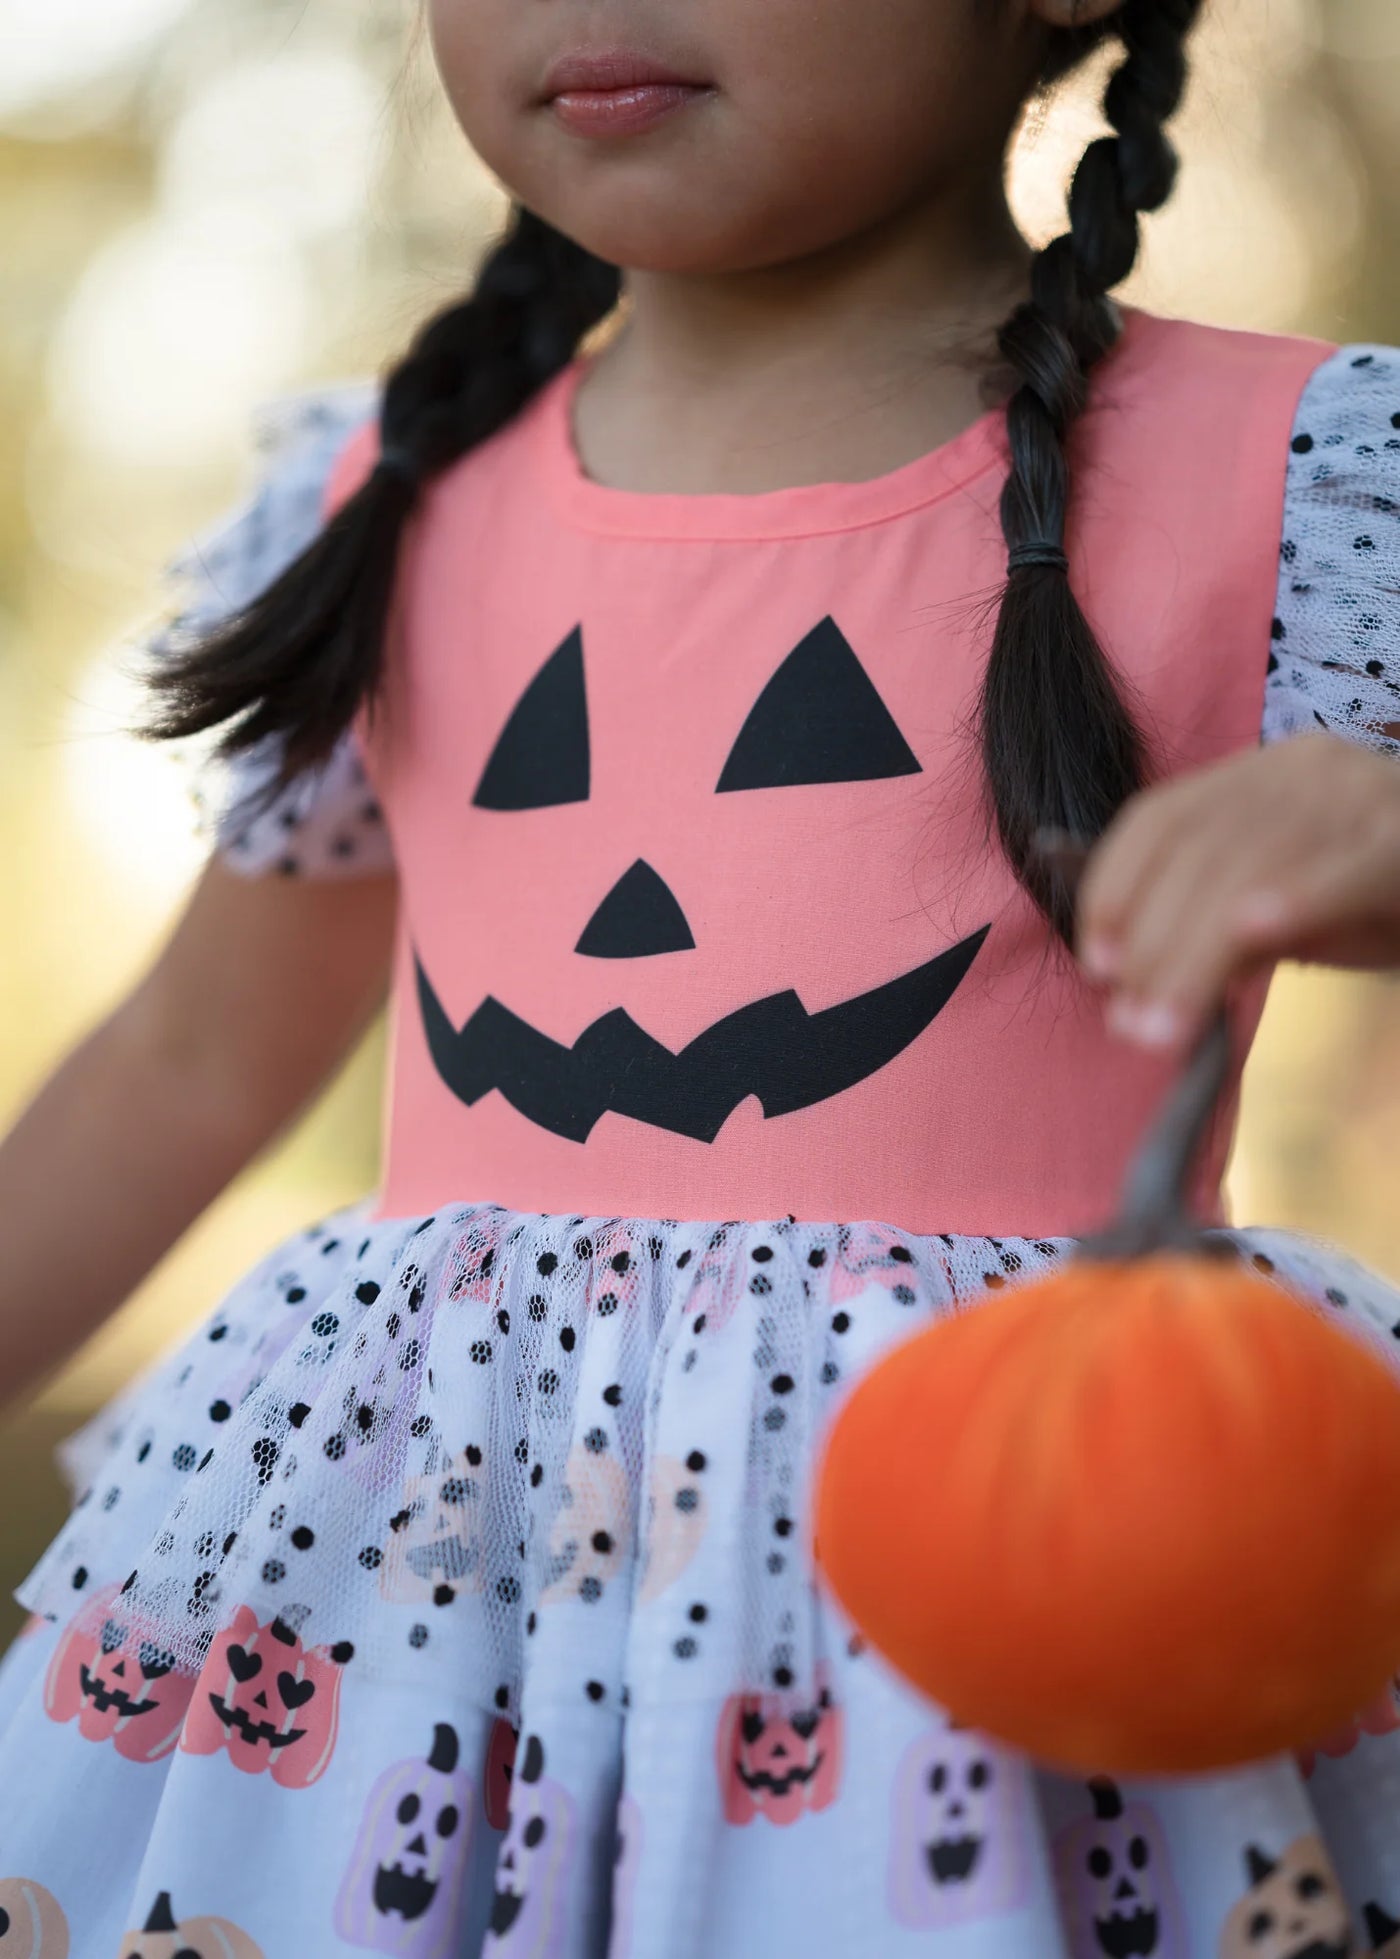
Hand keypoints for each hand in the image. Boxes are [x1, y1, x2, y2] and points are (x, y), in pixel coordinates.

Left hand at [1076, 734, 1399, 1049]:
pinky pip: (1340, 867)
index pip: (1160, 818)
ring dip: (1196, 953)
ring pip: (1251, 865)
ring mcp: (1361, 793)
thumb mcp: (1288, 911)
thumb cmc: (1383, 899)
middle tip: (1131, 1025)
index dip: (1113, 887)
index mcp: (1263, 775)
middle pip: (1196, 851)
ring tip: (1166, 1025)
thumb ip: (1213, 928)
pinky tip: (1251, 934)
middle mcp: (1305, 767)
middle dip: (1152, 944)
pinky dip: (1291, 898)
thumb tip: (1127, 969)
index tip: (1096, 961)